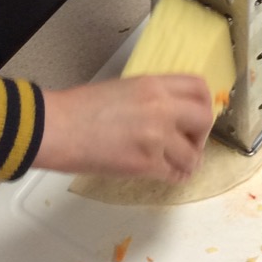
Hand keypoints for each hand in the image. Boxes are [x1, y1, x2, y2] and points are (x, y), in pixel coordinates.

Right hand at [36, 75, 211, 181]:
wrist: (56, 128)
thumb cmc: (77, 108)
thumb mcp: (121, 89)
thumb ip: (150, 98)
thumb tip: (167, 113)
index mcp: (152, 84)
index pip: (198, 87)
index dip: (204, 103)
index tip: (197, 115)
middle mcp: (160, 107)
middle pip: (204, 118)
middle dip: (201, 134)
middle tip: (189, 142)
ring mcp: (156, 136)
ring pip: (193, 154)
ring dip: (188, 161)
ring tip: (177, 164)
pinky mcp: (146, 163)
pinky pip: (174, 174)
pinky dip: (173, 176)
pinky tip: (165, 174)